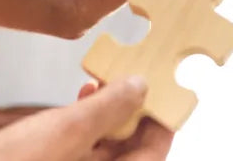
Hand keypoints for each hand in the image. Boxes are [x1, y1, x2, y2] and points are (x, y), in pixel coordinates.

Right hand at [0, 78, 172, 160]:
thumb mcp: (71, 128)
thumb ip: (111, 107)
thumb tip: (142, 87)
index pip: (155, 153)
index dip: (161, 120)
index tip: (162, 90)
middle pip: (131, 150)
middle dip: (132, 112)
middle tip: (131, 79)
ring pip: (106, 148)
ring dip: (108, 115)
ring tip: (102, 83)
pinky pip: (82, 150)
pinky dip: (85, 126)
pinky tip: (79, 98)